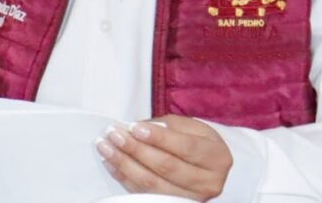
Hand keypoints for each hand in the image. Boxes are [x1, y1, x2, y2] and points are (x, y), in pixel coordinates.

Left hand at [96, 115, 231, 200]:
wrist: (208, 169)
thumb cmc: (197, 143)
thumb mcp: (191, 128)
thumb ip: (167, 126)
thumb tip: (138, 128)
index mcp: (216, 157)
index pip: (185, 147)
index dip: (158, 138)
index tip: (134, 127)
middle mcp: (208, 182)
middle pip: (167, 167)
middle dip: (136, 149)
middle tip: (114, 134)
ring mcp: (192, 198)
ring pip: (153, 184)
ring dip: (124, 164)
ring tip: (106, 147)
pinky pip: (144, 194)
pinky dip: (124, 178)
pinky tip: (111, 163)